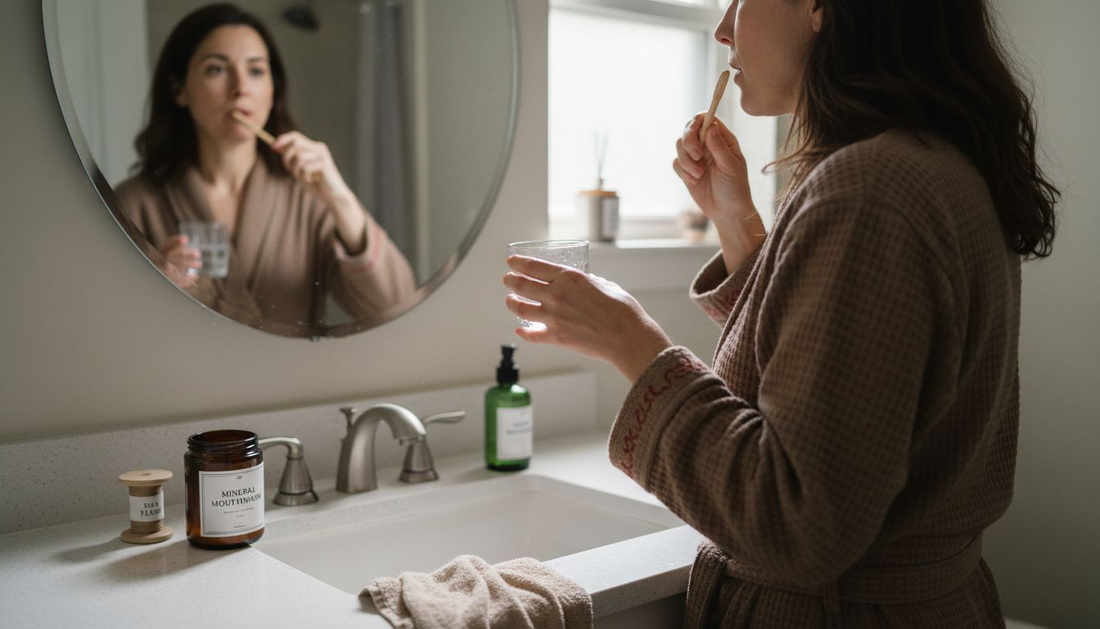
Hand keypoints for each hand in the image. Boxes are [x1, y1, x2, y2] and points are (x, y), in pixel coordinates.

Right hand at [159, 234, 199, 287]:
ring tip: (199, 264)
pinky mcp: (165, 284)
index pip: (165, 246)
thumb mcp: (167, 255)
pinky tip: (195, 276)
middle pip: (170, 257)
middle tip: (197, 253)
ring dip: (187, 265)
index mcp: (157, 255)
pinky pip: (176, 282)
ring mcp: (160, 274)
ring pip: (173, 269)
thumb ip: (175, 247)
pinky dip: (186, 279)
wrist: (154, 283)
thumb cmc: (165, 264)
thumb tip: (185, 238)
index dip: (174, 242)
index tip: (186, 238)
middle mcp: (157, 264)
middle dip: (184, 255)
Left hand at [273, 131, 366, 251]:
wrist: (333, 196)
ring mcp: (322, 155)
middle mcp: (319, 148)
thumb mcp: (300, 169)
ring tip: (304, 178)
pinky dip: (304, 176)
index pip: (295, 136)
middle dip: (287, 158)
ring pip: (299, 157)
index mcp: (314, 147)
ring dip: (296, 170)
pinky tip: (311, 181)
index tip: (273, 148)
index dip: (282, 140)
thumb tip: (276, 147)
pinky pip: (305, 167)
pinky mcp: (324, 164)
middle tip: (289, 170)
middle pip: (295, 145)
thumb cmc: (316, 184)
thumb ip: (291, 158)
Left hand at [503, 255, 672, 382]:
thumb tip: (585, 282)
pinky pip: (532, 334)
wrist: (627, 337)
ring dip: (511, 303)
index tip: (511, 262)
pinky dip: (524, 332)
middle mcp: (556, 295)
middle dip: (510, 281)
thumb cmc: (621, 309)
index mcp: (569, 278)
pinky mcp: (556, 337)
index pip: (533, 266)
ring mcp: (554, 317)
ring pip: (520, 308)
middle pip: (522, 285)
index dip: (518, 263)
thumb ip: (588, 282)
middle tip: (508, 279)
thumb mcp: (604, 284)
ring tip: (510, 300)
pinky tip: (519, 330)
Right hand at [673, 114, 766, 271]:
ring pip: (680, 146)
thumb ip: (720, 147)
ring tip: (698, 175)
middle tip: (697, 156)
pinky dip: (683, 172)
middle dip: (689, 142)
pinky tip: (694, 181)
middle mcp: (708, 144)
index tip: (695, 132)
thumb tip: (710, 126)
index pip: (705, 118)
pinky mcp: (687, 170)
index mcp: (723, 139)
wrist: (727, 212)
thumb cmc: (735, 188)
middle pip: (688, 129)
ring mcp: (696, 157)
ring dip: (686, 161)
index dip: (697, 121)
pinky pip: (676, 163)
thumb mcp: (731, 167)